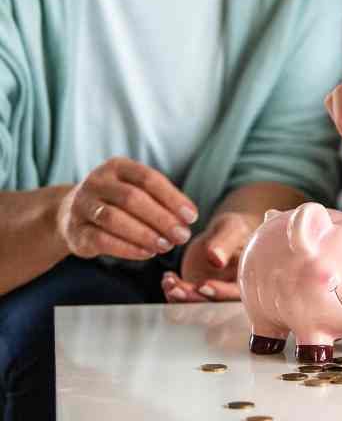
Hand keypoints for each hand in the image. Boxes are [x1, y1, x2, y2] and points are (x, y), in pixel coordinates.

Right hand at [55, 157, 196, 260]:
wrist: (69, 215)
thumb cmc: (116, 202)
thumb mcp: (136, 191)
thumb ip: (160, 200)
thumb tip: (188, 218)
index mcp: (117, 167)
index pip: (149, 179)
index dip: (173, 198)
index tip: (192, 217)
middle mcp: (96, 182)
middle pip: (132, 198)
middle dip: (161, 219)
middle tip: (182, 236)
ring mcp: (81, 205)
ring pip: (114, 219)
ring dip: (145, 234)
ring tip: (166, 246)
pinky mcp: (74, 231)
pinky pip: (101, 240)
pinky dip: (127, 248)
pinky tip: (147, 253)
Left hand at [162, 211, 254, 301]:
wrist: (220, 235)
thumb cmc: (233, 229)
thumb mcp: (232, 228)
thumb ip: (225, 242)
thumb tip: (215, 258)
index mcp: (250, 279)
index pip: (238, 294)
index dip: (221, 294)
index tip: (204, 285)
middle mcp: (233, 293)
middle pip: (217, 307)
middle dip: (195, 301)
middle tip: (177, 289)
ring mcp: (214, 296)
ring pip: (198, 307)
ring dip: (181, 299)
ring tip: (169, 283)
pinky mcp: (198, 295)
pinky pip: (185, 300)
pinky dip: (174, 292)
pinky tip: (168, 279)